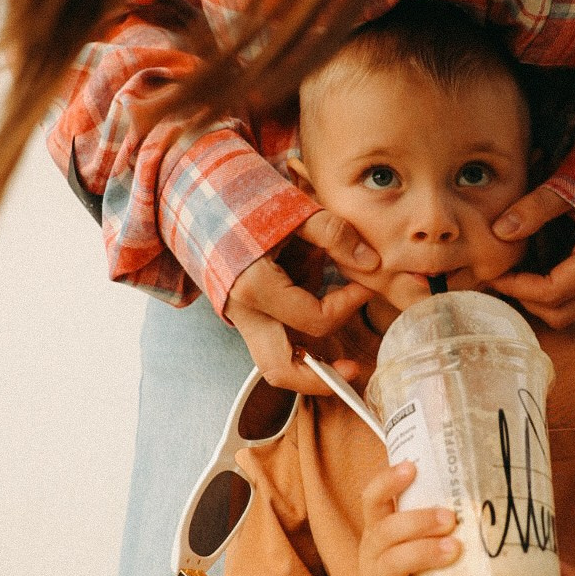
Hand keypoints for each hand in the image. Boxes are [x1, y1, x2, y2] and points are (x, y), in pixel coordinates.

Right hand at [224, 209, 377, 393]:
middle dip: (319, 379)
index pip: (315, 318)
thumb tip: (372, 263)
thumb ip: (335, 235)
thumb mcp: (295, 211)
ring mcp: (241, 317)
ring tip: (342, 358)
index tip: (367, 283)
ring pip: (274, 362)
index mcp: (254, 287)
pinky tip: (323, 323)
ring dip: (309, 363)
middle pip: (280, 369)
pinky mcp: (246, 314)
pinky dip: (299, 341)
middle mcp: (243, 312)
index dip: (349, 305)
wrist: (202, 196)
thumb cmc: (247, 200)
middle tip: (354, 371)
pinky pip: (274, 340)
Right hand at [346, 462, 461, 575]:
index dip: (388, 481)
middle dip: (418, 520)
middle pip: (386, 530)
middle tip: (450, 517)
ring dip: (424, 554)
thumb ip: (425, 526)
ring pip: (393, 564)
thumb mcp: (401, 547)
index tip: (412, 467)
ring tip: (455, 550)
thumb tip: (481, 492)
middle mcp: (373, 555)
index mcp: (378, 532)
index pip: (373, 499)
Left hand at [489, 186, 574, 326]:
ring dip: (536, 297)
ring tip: (514, 270)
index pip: (554, 292)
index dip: (518, 287)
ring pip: (566, 310)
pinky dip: (548, 288)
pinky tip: (532, 264)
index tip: (495, 273)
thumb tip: (500, 231)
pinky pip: (572, 296)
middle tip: (501, 275)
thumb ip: (535, 207)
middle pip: (560, 313)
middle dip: (526, 299)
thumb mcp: (569, 186)